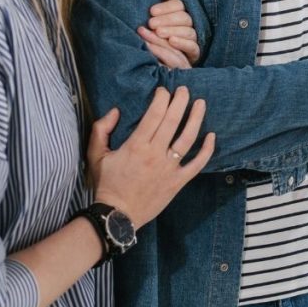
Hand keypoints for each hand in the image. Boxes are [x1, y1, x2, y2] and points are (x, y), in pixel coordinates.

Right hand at [86, 86, 214, 228]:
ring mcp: (169, 168)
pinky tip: (212, 136)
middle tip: (184, 89)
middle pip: (172, 121)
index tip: (163, 90)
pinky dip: (207, 150)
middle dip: (180, 101)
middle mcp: (155, 154)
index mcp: (136, 146)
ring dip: (196, 118)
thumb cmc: (106, 184)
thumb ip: (101, 130)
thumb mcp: (95, 155)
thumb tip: (115, 110)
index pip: (154, 114)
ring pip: (188, 138)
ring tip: (201, 103)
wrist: (116, 217)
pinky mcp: (178, 181)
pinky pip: (197, 164)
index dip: (161, 98)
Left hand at [138, 0, 199, 68]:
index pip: (180, 5)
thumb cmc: (163, 34)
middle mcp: (193, 24)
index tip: (152, 11)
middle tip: (151, 23)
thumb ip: (167, 6)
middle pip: (184, 18)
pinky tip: (171, 41)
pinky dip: (182, 43)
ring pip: (188, 31)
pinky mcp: (195, 52)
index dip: (166, 7)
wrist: (169, 59)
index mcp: (185, 12)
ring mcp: (195, 38)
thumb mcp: (162, 19)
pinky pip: (193, 47)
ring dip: (173, 31)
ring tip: (159, 33)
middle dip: (167, 20)